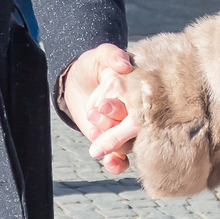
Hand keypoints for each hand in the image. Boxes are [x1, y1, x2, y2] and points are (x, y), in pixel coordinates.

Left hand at [64, 44, 137, 173]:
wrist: (78, 81)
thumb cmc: (93, 66)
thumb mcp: (101, 55)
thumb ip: (111, 55)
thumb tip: (125, 64)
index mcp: (140, 93)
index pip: (140, 108)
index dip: (121, 110)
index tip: (103, 104)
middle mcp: (138, 114)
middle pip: (135, 131)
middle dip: (113, 129)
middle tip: (96, 114)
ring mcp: (127, 130)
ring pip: (127, 146)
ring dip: (109, 142)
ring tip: (92, 126)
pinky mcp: (116, 142)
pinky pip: (122, 159)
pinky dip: (117, 164)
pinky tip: (110, 162)